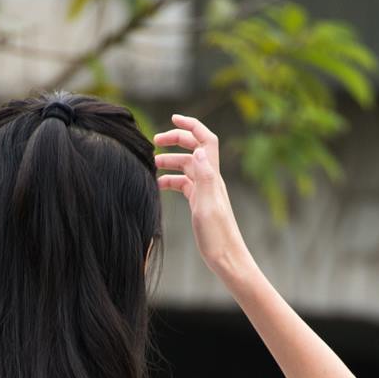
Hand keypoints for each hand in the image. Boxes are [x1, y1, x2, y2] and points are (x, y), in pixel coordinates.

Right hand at [153, 113, 250, 280]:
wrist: (227, 259)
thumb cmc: (218, 237)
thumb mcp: (208, 206)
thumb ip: (204, 178)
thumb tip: (198, 150)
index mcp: (212, 176)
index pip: (205, 140)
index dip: (191, 125)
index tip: (173, 118)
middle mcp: (210, 180)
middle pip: (194, 149)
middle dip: (176, 140)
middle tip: (153, 142)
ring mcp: (205, 191)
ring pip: (187, 167)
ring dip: (171, 161)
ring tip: (152, 164)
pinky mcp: (200, 203)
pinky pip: (184, 185)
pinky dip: (171, 180)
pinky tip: (159, 185)